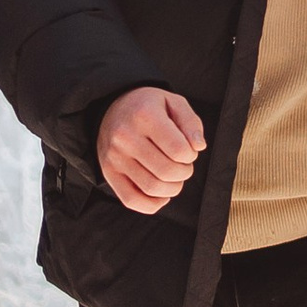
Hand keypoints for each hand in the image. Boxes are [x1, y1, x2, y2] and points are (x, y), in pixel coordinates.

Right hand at [96, 86, 204, 212]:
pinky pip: (132, 200)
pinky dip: (152, 204)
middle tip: (184, 165)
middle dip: (185, 172)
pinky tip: (161, 193)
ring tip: (175, 176)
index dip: (191, 155)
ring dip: (172, 188)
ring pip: (152, 188)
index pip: (178, 150)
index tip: (189, 151)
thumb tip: (198, 147)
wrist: (112, 108)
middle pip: (167, 171)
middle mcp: (125, 137)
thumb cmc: (148, 107)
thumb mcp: (173, 102)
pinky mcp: (108, 173)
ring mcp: (114, 157)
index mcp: (145, 116)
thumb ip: (191, 122)